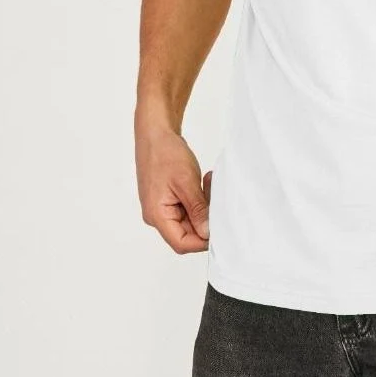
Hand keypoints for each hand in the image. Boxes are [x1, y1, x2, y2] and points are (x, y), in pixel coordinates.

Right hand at [135, 125, 212, 253]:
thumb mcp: (186, 182)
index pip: (182, 243)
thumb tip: (207, 233)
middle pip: (187, 232)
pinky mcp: (168, 198)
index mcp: (157, 215)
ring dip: (204, 205)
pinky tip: (205, 181)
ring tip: (209, 182)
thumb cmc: (165, 154)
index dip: (202, 240)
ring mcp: (163, 207)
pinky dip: (199, 198)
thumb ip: (197, 210)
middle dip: (206, 217)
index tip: (220, 227)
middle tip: (216, 196)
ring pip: (190, 219)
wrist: (155, 133)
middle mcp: (157, 215)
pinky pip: (188, 207)